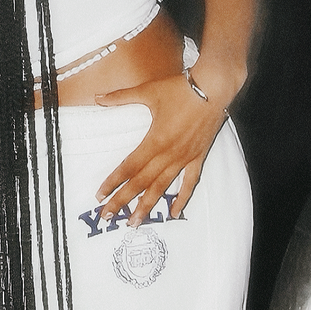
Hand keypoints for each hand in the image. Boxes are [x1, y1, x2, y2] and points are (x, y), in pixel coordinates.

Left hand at [94, 69, 229, 225]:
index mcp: (154, 140)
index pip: (129, 167)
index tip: (100, 195)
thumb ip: (120, 97)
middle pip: (141, 182)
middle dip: (123, 200)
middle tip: (108, 216)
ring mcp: (184, 158)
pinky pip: (189, 182)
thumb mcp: (147, 91)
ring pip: (162, 187)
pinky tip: (174, 213)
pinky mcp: (198, 157)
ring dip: (147, 205)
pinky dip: (182, 199)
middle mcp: (168, 154)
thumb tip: (98, 98)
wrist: (213, 87)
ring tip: (134, 222)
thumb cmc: (180, 88)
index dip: (112, 182)